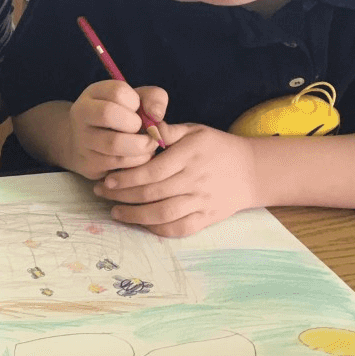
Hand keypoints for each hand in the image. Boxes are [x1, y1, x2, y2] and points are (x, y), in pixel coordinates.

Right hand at [65, 81, 167, 179]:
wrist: (93, 145)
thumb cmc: (123, 118)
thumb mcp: (139, 101)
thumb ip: (155, 99)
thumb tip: (156, 116)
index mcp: (93, 94)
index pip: (117, 92)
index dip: (135, 102)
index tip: (137, 109)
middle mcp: (80, 114)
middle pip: (108, 113)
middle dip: (135, 123)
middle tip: (143, 129)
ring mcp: (81, 140)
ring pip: (113, 143)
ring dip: (140, 145)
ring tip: (148, 145)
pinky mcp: (88, 163)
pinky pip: (117, 163)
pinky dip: (137, 161)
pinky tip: (139, 156)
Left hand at [94, 123, 259, 236]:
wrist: (253, 171)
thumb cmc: (216, 147)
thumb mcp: (195, 130)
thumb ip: (168, 130)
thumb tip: (142, 126)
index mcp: (190, 155)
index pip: (153, 170)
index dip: (127, 177)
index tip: (107, 178)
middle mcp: (195, 180)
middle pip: (153, 193)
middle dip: (122, 195)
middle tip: (102, 193)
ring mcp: (202, 202)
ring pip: (163, 214)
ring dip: (135, 215)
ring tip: (115, 211)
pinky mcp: (207, 218)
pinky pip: (179, 228)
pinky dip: (157, 229)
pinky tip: (140, 223)